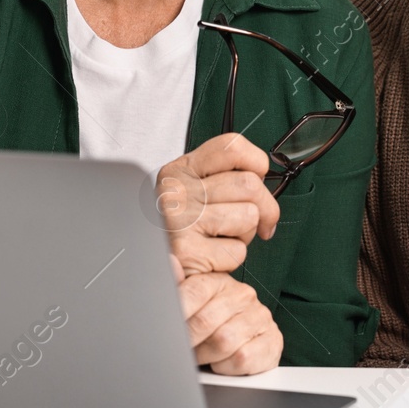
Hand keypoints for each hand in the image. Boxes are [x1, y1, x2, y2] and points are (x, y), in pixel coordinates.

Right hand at [156, 134, 278, 277]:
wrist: (143, 260)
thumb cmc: (172, 227)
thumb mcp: (186, 188)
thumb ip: (218, 177)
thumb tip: (263, 184)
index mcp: (181, 170)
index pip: (231, 146)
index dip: (256, 162)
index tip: (259, 177)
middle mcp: (178, 190)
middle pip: (250, 184)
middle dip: (265, 207)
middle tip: (257, 220)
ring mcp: (181, 219)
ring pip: (249, 216)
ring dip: (246, 234)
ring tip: (223, 237)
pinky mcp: (187, 250)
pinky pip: (237, 251)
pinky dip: (232, 258)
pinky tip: (213, 255)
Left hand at [178, 271, 282, 374]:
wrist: (244, 345)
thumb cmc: (211, 325)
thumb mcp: (189, 304)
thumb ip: (177, 286)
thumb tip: (171, 264)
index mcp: (219, 281)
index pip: (193, 292)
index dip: (177, 314)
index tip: (167, 329)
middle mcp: (243, 295)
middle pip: (205, 322)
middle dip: (189, 341)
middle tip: (184, 348)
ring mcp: (259, 317)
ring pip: (223, 342)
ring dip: (207, 356)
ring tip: (204, 355)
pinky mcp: (272, 340)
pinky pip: (242, 359)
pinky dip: (227, 367)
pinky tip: (223, 362)